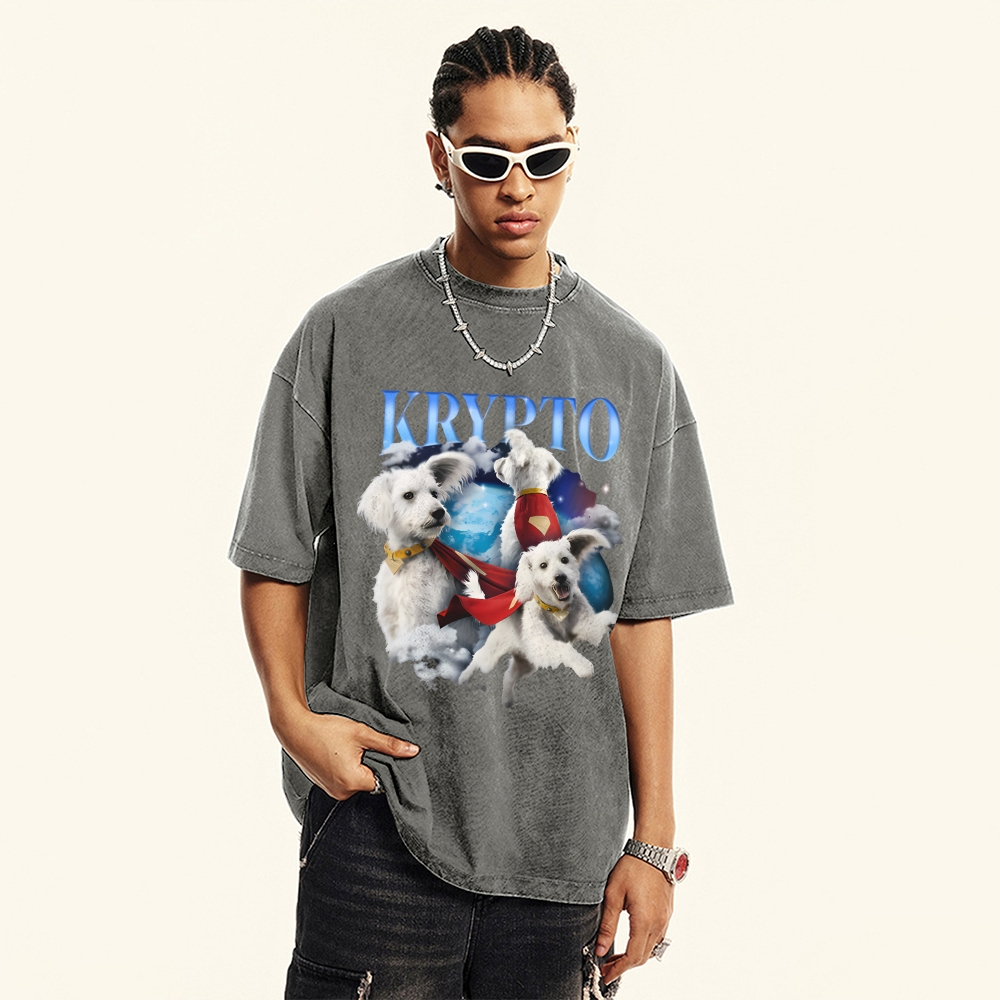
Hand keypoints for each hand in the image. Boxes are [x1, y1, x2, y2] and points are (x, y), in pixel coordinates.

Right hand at [274, 707, 419, 799]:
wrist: (295, 729)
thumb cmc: (327, 730)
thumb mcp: (362, 733)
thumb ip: (388, 744)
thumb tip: (413, 751)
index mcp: (352, 782)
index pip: (383, 781)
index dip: (388, 766)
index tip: (387, 752)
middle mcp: (342, 793)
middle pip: (370, 783)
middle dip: (373, 766)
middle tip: (368, 746)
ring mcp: (332, 792)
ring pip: (358, 782)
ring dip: (360, 768)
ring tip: (353, 749)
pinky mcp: (325, 787)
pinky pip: (345, 782)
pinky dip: (349, 770)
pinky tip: (343, 754)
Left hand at [596, 853, 673, 986]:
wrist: (653, 849)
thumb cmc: (632, 867)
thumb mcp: (613, 894)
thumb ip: (607, 924)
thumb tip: (600, 949)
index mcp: (644, 921)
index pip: (632, 957)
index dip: (618, 969)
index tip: (605, 975)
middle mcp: (659, 923)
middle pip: (643, 957)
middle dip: (624, 966)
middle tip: (607, 967)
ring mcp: (666, 918)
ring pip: (652, 949)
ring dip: (635, 957)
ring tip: (616, 956)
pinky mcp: (668, 912)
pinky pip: (658, 938)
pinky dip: (644, 946)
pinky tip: (632, 940)